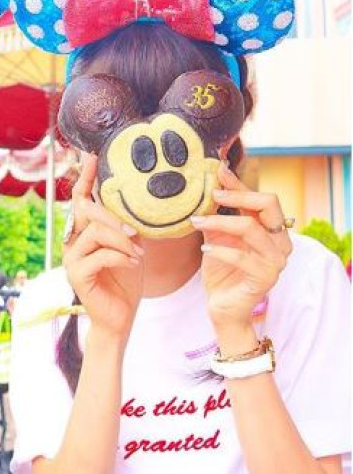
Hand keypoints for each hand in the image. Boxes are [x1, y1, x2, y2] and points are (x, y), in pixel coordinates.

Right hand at [62, 154, 143, 339]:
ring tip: (138, 251)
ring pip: (95, 232)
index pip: (81, 200)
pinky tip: (133, 263)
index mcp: (84, 232)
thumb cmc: (125, 280)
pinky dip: (120, 256)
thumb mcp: (132, 246)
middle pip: (86, 212)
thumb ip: (129, 226)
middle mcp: (73, 241)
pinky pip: (99, 255)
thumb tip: (144, 203)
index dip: (85, 178)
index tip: (91, 156)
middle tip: (135, 229)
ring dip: (121, 240)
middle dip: (113, 216)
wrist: (120, 316)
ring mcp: (72, 258)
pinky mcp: (77, 274)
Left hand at [191, 164, 291, 336]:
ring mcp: (276, 260)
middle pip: (268, 204)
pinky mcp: (265, 278)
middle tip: (212, 193)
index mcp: (272, 229)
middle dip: (238, 194)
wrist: (223, 305)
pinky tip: (205, 247)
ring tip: (196, 221)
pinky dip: (219, 248)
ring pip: (250, 228)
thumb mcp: (217, 236)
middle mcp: (280, 242)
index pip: (261, 198)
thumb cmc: (221, 269)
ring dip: (220, 221)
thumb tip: (206, 186)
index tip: (217, 170)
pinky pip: (241, 256)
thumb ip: (216, 214)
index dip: (239, 182)